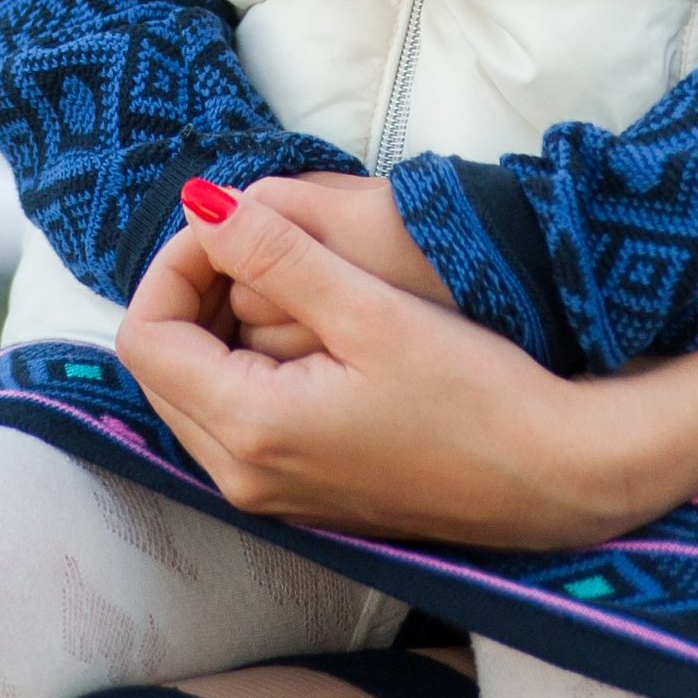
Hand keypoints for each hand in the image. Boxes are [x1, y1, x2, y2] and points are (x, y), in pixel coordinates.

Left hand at [118, 184, 653, 544]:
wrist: (550, 476)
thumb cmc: (473, 393)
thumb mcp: (370, 306)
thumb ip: (275, 253)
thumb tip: (200, 203)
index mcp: (249, 430)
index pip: (147, 337)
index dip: (176, 264)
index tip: (232, 225)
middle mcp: (242, 477)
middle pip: (161, 366)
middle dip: (193, 291)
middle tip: (255, 241)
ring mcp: (270, 494)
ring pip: (195, 391)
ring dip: (219, 325)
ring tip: (284, 273)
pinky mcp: (300, 493)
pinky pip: (233, 417)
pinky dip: (246, 362)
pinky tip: (306, 324)